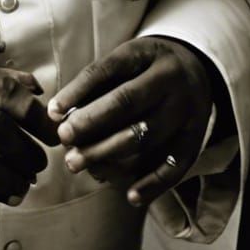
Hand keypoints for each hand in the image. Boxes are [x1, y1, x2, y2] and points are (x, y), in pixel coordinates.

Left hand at [47, 37, 215, 206]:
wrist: (197, 71)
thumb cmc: (145, 70)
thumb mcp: (126, 60)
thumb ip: (96, 84)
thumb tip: (58, 114)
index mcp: (148, 54)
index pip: (108, 69)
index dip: (78, 91)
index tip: (53, 112)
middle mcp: (171, 79)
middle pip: (127, 103)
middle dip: (90, 124)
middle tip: (64, 139)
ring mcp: (187, 110)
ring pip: (146, 137)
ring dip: (107, 155)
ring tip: (77, 163)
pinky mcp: (196, 138)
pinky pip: (176, 166)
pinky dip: (153, 184)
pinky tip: (130, 196)